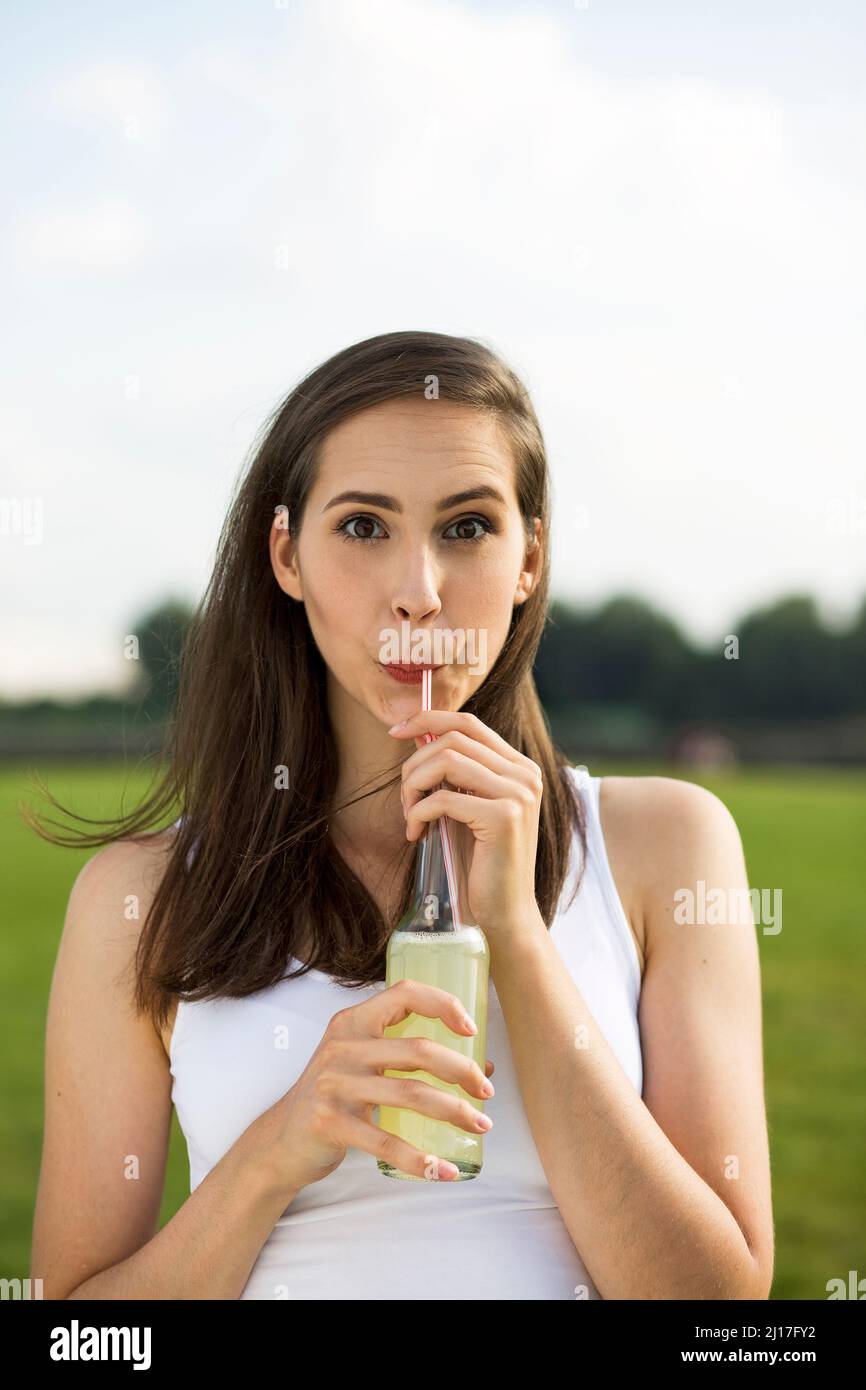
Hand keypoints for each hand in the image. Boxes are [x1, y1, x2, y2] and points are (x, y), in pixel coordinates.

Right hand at [259, 980, 495, 1190]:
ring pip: (411, 1093)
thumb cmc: (335, 1097)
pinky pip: (386, 1141)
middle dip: (463, 1071)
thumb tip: (482, 1067)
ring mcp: (334, 1083)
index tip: (471, 1029)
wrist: (280, 1140)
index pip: (404, 993)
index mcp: (353, 1021)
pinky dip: (421, 1159)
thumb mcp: (363, 1065)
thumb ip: (409, 1059)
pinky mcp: (329, 1121)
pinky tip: (444, 1170)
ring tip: (480, 1125)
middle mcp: (342, 1045)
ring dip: (455, 1111)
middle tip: (487, 1092)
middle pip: (418, 1050)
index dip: (443, 1004)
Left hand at [390, 708, 543, 938]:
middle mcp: (525, 774)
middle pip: (453, 738)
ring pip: (446, 760)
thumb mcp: (467, 808)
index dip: (428, 719)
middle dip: (415, 764)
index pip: (469, 723)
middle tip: (403, 798)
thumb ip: (454, 774)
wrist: (505, 913)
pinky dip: (419, 812)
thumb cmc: (481, 863)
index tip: (396, 730)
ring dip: (414, 786)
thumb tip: (417, 737)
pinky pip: (443, 798)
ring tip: (409, 815)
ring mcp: (518, 794)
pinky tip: (416, 833)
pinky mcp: (505, 817)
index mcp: (520, 767)